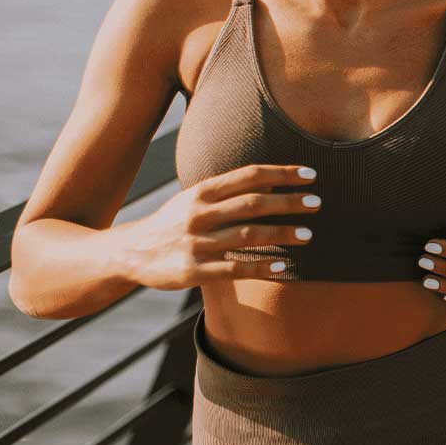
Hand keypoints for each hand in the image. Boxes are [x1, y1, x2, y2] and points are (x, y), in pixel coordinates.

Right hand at [124, 164, 318, 287]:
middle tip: (317, 203)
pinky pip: (233, 269)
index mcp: (201, 192)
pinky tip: (282, 267)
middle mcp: (199, 214)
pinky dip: (260, 267)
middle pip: (253, 204)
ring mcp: (195, 243)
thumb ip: (229, 191)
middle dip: (288, 203)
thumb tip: (275, 179)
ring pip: (248, 235)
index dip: (282, 173)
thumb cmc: (173, 222)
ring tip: (308, 235)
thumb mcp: (194, 199)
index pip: (248, 176)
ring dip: (282, 234)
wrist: (128, 252)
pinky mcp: (192, 271)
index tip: (311, 175)